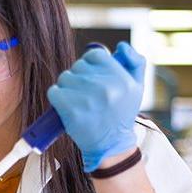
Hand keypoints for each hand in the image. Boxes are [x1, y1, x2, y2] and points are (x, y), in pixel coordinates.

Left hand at [47, 42, 145, 171]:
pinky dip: (57, 97)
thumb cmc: (121, 114)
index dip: (91, 64)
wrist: (111, 146)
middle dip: (79, 77)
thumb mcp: (137, 87)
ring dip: (67, 87)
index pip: (95, 55)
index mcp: (121, 79)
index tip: (92, 76)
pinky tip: (66, 105)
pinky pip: (54, 92)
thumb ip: (135, 62)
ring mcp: (87, 100)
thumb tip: (120, 46)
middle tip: (85, 92)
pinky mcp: (71, 111)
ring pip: (65, 78)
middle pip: (78, 66)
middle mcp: (105, 88)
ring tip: (76, 100)